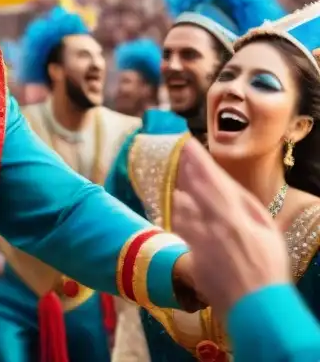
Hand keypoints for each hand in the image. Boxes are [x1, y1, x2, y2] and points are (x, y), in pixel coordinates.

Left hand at [171, 138, 291, 320]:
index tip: (187, 143)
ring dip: (180, 190)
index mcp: (235, 215)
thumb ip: (247, 207)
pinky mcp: (191, 253)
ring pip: (181, 206)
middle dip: (185, 168)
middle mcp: (213, 222)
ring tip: (179, 178)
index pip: (211, 179)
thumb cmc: (269, 268)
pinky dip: (179, 214)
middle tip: (179, 153)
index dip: (197, 160)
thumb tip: (230, 188)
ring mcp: (199, 238)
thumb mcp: (268, 232)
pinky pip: (180, 228)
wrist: (256, 305)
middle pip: (192, 188)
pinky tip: (178, 208)